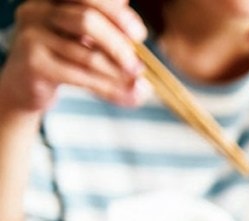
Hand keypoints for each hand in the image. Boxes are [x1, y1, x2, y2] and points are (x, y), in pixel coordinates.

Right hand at [0, 0, 146, 113]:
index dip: (117, 13)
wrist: (25, 85)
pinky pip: (81, 76)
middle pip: (87, 20)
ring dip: (119, 74)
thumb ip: (107, 30)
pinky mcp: (33, 63)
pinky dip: (110, 89)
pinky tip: (128, 97)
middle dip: (119, 45)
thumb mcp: (83, 39)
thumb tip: (138, 36)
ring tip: (138, 87)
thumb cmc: (60, 57)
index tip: (138, 34)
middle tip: (139, 66)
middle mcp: (38, 10)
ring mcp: (32, 35)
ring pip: (87, 55)